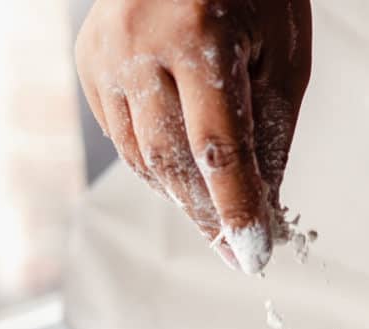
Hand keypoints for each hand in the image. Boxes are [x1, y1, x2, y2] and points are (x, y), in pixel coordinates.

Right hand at [75, 0, 311, 272]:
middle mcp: (141, 41)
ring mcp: (106, 51)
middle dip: (209, 217)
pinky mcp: (88, 60)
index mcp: (200, 31)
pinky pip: (124, 139)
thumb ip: (270, 134)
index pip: (218, 148)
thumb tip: (262, 211)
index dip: (236, 210)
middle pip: (174, 163)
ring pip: (144, 159)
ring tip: (216, 213)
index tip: (254, 257)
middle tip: (235, 251)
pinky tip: (183, 174)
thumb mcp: (279, 54)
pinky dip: (157, 167)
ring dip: (183, 196)